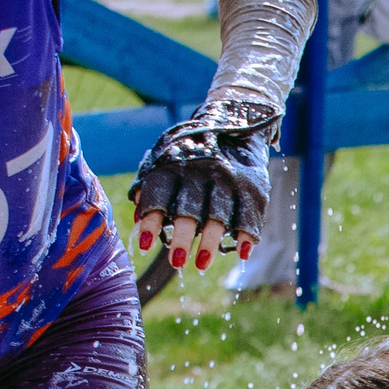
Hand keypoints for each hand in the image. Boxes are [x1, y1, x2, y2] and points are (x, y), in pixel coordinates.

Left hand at [130, 102, 277, 275]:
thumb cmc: (193, 151)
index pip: (160, 194)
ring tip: (200, 265)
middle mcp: (202, 170)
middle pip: (190, 208)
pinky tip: (240, 254)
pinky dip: (246, 236)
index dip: (151, 220)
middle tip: (177, 262)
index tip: (143, 245)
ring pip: (220, 215)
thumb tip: (135, 216)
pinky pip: (250, 215)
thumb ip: (150, 186)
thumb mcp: (167, 158)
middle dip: (183, 236)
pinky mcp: (253, 186)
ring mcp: (229, 179)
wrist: (238, 123)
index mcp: (175, 164)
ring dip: (211, 242)